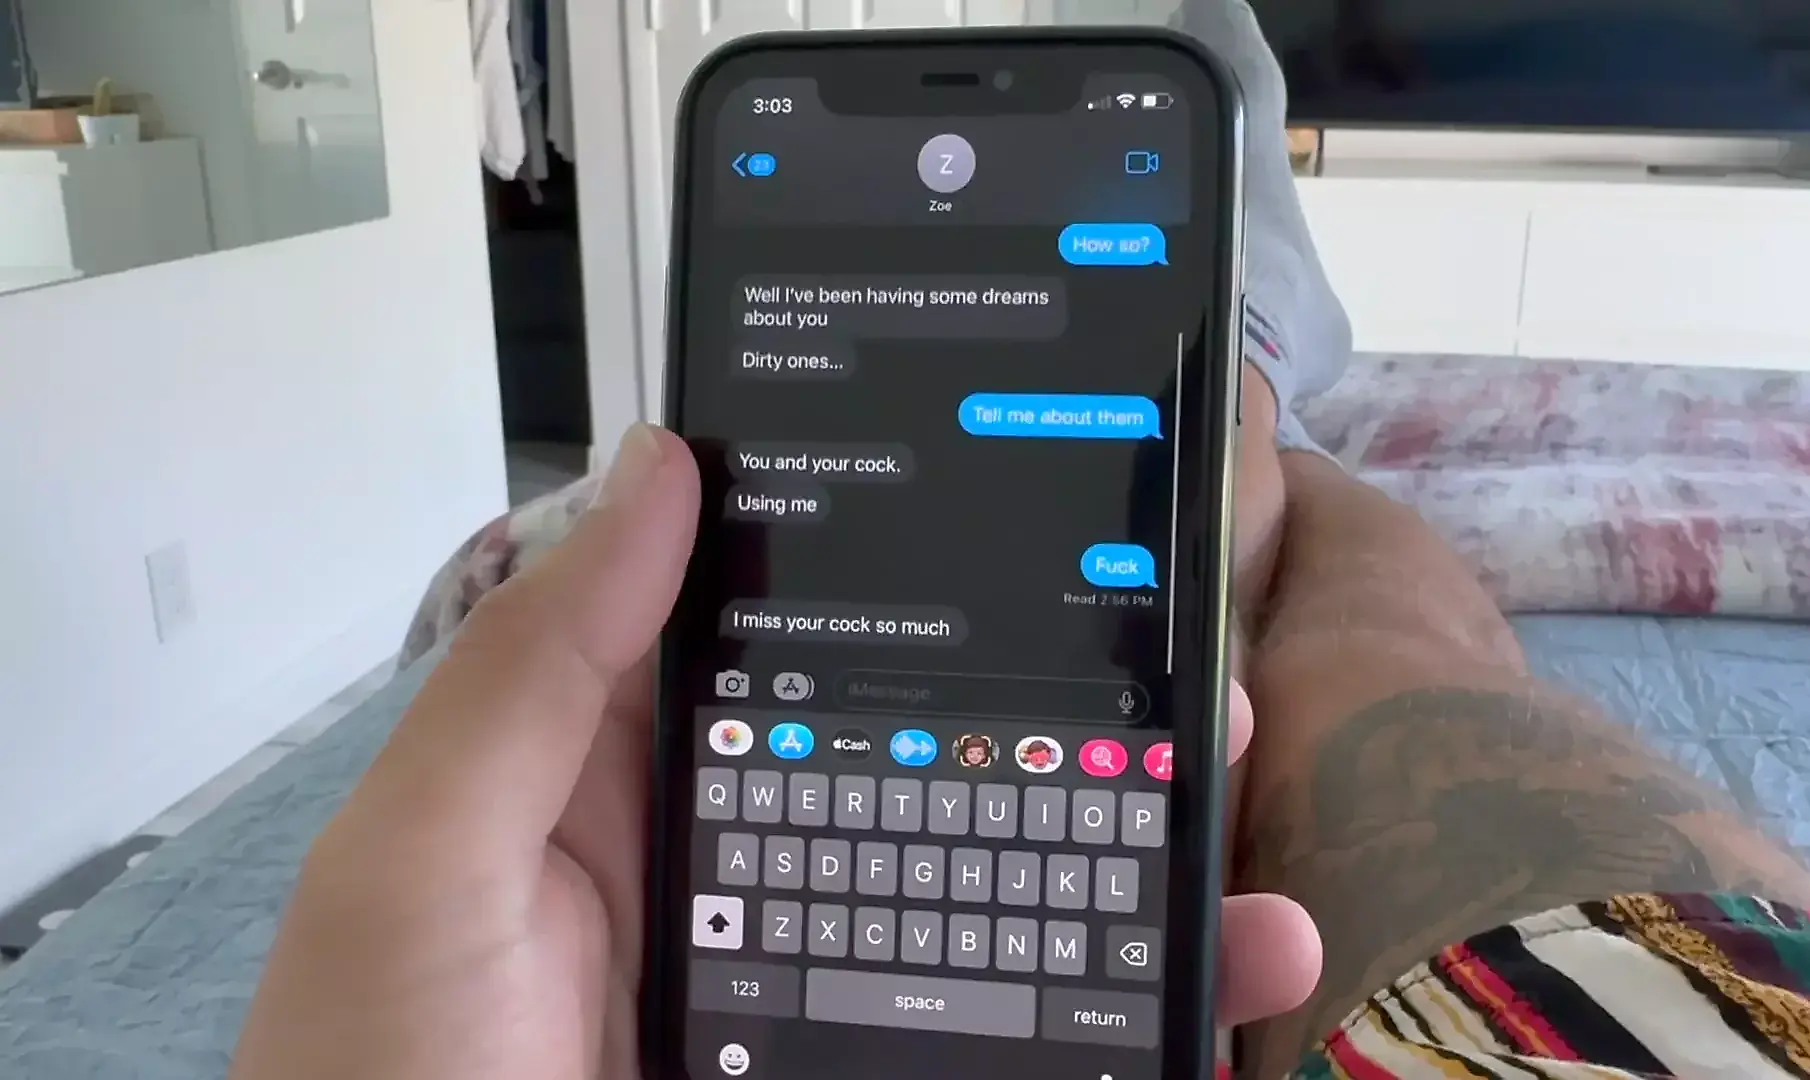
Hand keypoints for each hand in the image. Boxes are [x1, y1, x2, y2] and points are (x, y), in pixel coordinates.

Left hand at [231, 425, 1323, 1079]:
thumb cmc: (379, 1070)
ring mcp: (812, 983)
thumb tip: (666, 464)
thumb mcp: (426, 853)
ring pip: (991, 893)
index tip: (1050, 514)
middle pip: (932, 760)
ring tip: (1233, 822)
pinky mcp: (869, 1059)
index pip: (795, 633)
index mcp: (636, 770)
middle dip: (1067, 716)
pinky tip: (1219, 983)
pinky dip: (1122, 1015)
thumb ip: (537, 664)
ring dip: (1124, 863)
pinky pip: (1011, 1029)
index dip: (918, 570)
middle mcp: (741, 860)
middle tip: (1203, 675)